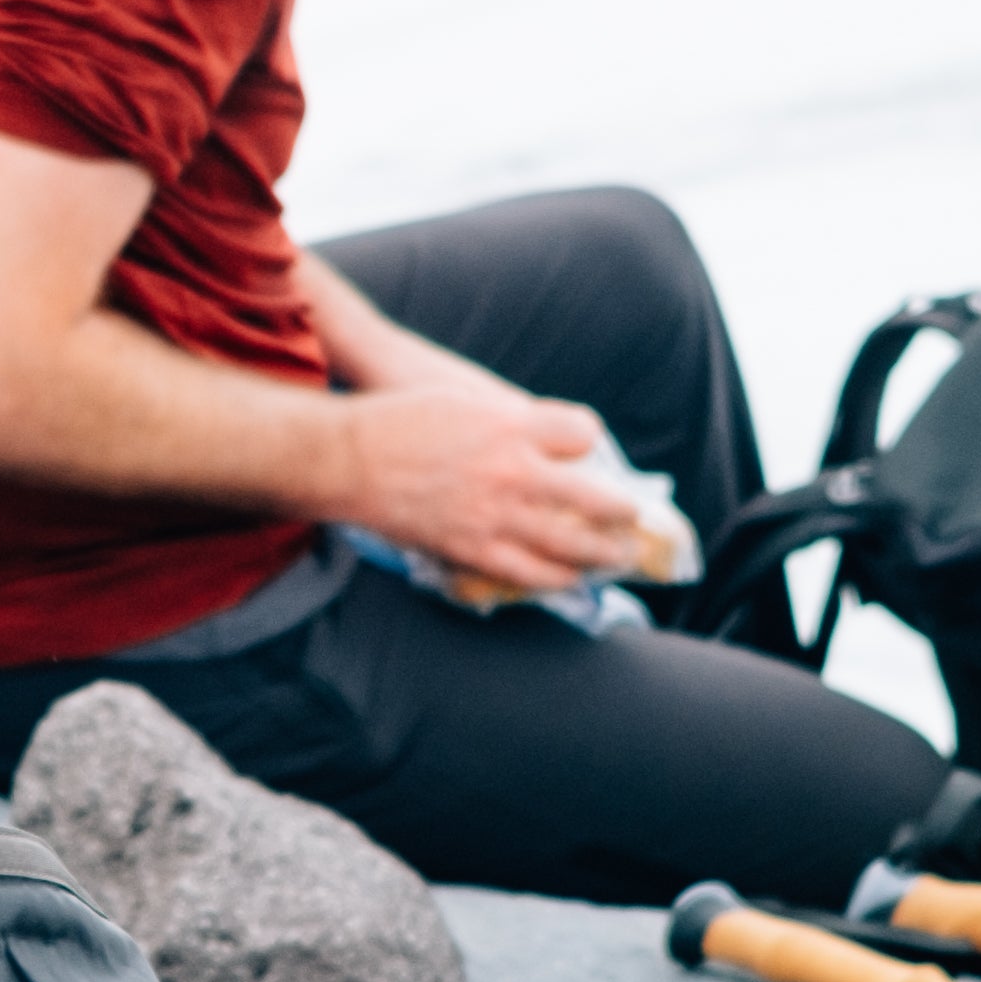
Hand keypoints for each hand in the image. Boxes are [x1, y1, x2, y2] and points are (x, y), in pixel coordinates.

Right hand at [325, 370, 651, 595]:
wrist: (347, 459)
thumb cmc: (398, 419)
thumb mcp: (462, 400)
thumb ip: (507, 419)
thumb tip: (536, 434)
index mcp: (513, 425)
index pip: (583, 434)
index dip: (588, 442)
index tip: (586, 448)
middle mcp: (515, 471)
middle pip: (592, 496)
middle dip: (620, 511)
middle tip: (632, 517)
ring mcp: (496, 515)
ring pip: (570, 544)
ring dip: (602, 553)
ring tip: (619, 557)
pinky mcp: (472, 548)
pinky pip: (528, 573)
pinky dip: (556, 579)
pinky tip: (571, 581)